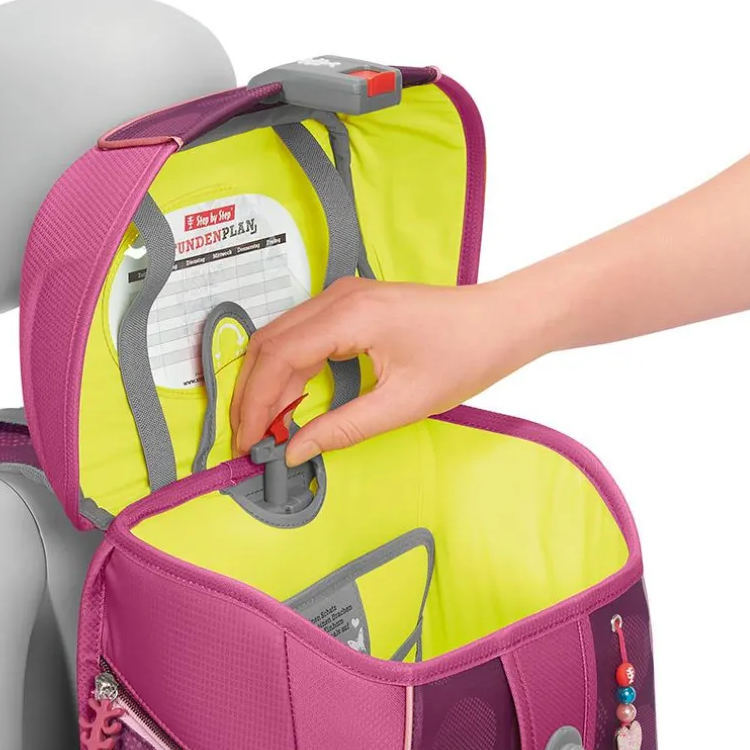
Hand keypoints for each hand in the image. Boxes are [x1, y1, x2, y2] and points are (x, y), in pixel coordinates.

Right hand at [231, 277, 541, 465]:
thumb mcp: (403, 403)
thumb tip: (297, 451)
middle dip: (251, 396)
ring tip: (264, 430)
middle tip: (247, 441)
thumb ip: (343, 428)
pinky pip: (300, 337)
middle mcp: (336, 298)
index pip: (277, 359)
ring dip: (266, 385)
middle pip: (267, 346)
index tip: (248, 443)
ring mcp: (340, 298)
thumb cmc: (466, 354)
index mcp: (348, 316)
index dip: (255, 405)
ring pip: (279, 340)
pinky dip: (286, 372)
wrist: (503, 321)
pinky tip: (289, 405)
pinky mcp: (348, 307)